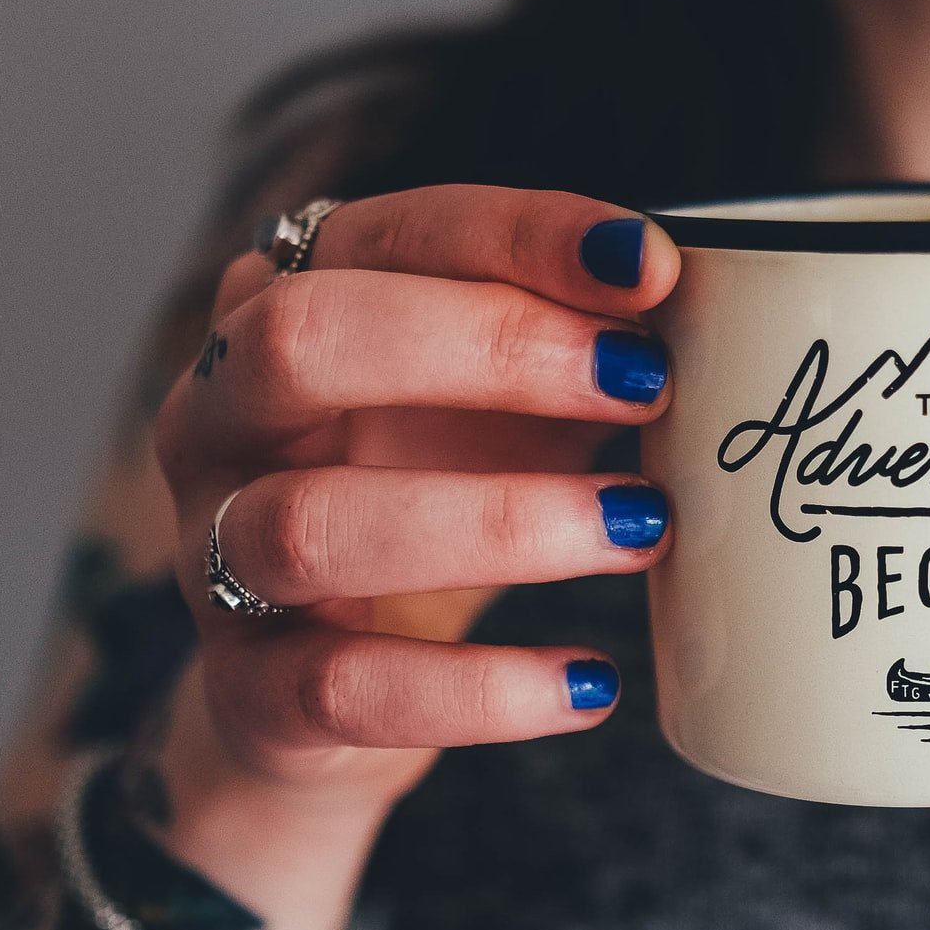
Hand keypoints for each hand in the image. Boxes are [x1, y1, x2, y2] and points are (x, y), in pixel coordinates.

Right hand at [152, 185, 679, 808]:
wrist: (313, 695)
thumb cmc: (425, 501)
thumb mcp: (499, 406)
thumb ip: (578, 347)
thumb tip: (718, 306)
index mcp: (277, 309)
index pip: (384, 234)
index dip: (517, 236)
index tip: (651, 264)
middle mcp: (215, 418)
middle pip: (302, 342)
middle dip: (486, 346)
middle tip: (643, 379)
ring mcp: (211, 557)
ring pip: (314, 522)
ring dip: (497, 519)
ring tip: (641, 526)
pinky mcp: (247, 692)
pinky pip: (346, 687)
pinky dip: (483, 690)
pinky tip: (591, 684)